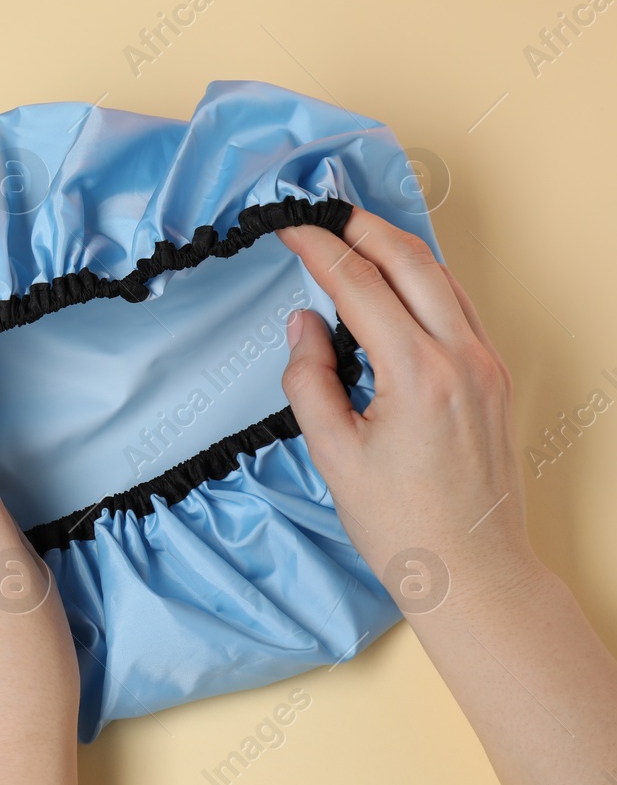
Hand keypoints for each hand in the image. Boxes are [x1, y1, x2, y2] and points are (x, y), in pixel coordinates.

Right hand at [280, 208, 616, 784]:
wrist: (474, 571)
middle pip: (411, 261)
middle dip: (363, 228)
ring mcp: (487, 365)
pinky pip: (461, 308)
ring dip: (398, 248)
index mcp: (417, 375)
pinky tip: (398, 284)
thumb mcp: (334, 456)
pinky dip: (425, 281)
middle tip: (321, 213)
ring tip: (356, 234)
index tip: (288, 227)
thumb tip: (304, 325)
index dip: (318, 249)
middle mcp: (462, 358)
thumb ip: (310, 380)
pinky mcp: (496, 379)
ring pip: (444, 278)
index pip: (360, 285)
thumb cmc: (400, 525)